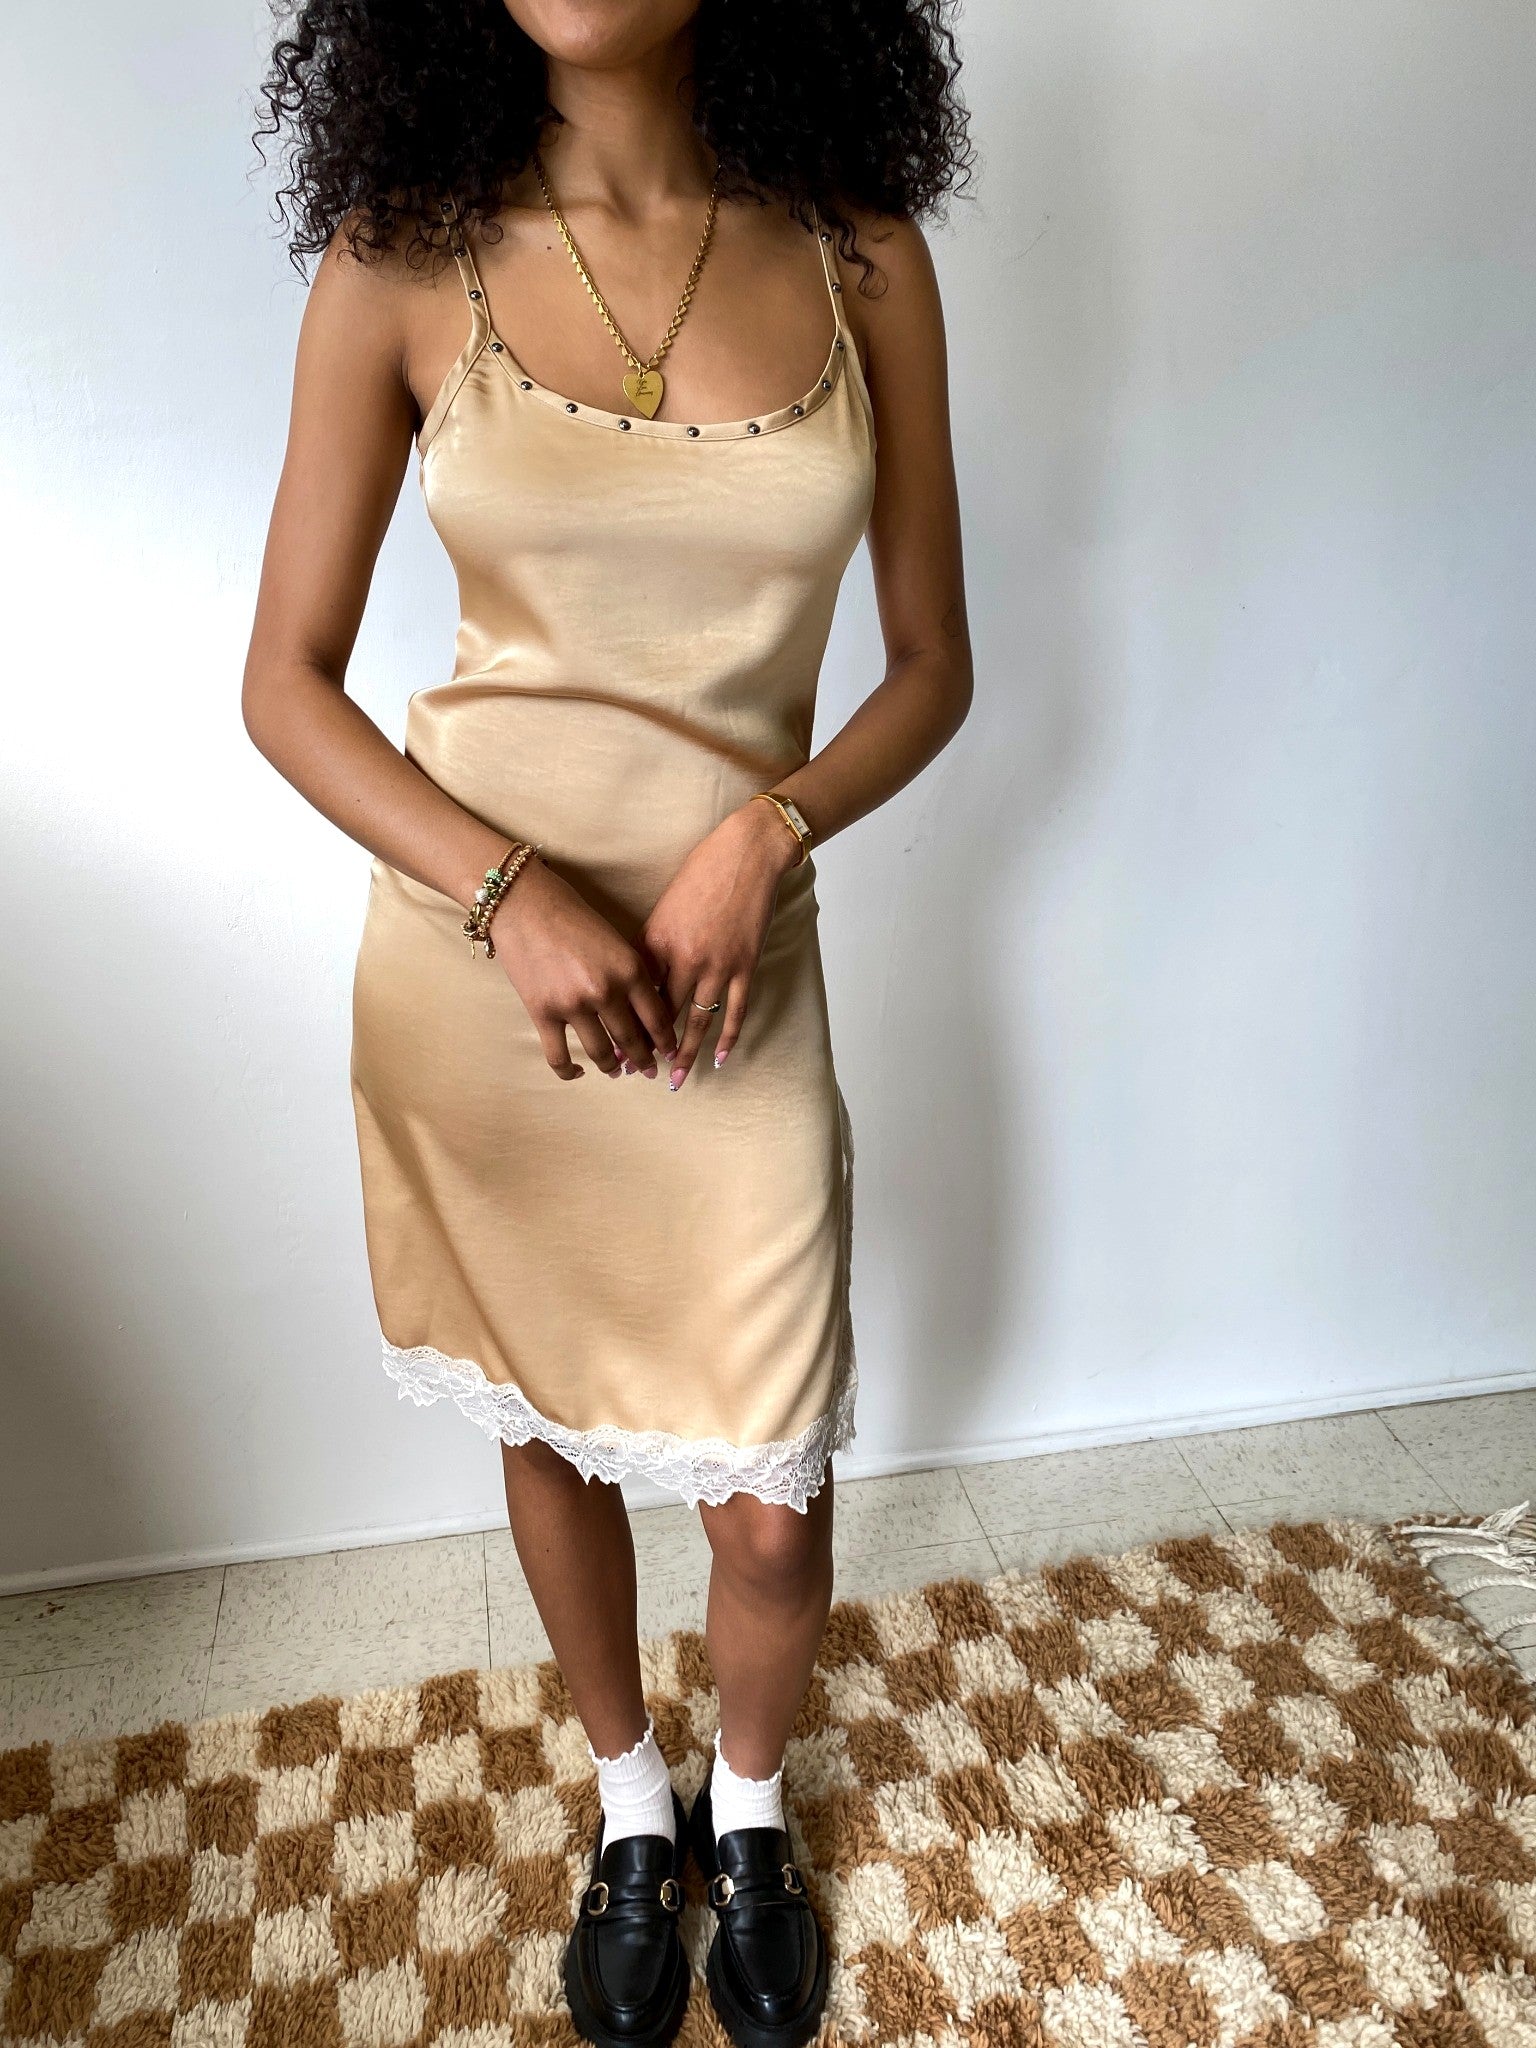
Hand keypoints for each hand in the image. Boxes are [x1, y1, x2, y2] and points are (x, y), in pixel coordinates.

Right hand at [493, 858, 677, 1079]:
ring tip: (616, 1071)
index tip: (669, 1052)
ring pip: (601, 1053)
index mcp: (630, 969)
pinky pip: (560, 1056)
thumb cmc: (572, 915)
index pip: (657, 1017)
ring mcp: (574, 1005)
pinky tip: (579, 1073)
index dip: (665, 1040)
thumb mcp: (615, 940)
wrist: (524, 904)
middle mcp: (606, 991)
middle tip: (648, 1071)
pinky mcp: (543, 1013)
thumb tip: (641, 1010)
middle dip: (644, 1060)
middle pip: (632, 1039)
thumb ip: (630, 973)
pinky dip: (570, 1072)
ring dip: (611, 1067)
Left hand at [640, 800, 800, 1089]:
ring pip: (697, 1019)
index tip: (613, 1047)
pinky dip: (727, 1036)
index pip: (637, 994)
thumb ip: (651, 946)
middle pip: (662, 1013)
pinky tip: (718, 1058)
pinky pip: (735, 1009)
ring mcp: (718, 964)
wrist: (746, 854)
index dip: (625, 1024)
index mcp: (658, 943)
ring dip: (685, 1053)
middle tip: (634, 1072)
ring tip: (675, 1079)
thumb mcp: (664, 908)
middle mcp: (685, 958)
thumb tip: (639, 980)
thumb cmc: (702, 872)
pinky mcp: (745, 965)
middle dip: (647, 1047)